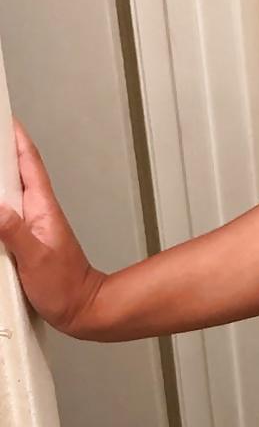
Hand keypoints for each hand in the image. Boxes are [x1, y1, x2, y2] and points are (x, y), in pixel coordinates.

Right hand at [0, 121, 106, 335]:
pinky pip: (4, 210)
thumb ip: (14, 232)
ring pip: (7, 189)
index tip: (2, 116)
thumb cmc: (68, 287)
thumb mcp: (36, 258)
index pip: (27, 160)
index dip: (13, 134)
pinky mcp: (24, 236)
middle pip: (13, 169)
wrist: (82, 309)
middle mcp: (36, 210)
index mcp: (42, 206)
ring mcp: (30, 222)